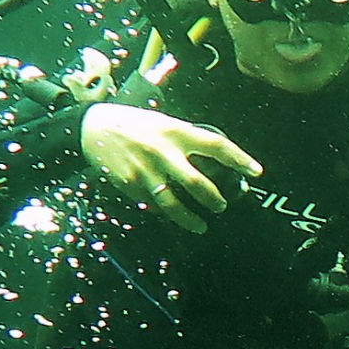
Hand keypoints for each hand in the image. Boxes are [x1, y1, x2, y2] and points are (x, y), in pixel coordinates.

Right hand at [80, 104, 260, 232]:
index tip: (256, 172)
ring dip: (191, 219)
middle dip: (215, 200)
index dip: (239, 159)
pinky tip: (168, 212)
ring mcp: (146, 170)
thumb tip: (211, 161)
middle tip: (222, 206)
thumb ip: (185, 141)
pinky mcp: (130, 184)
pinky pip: (152, 204)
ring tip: (200, 225)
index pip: (216, 146)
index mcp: (177, 132)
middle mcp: (163, 151)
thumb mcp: (164, 124)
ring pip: (174, 204)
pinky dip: (163, 210)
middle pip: (198, 183)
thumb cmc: (134, 124)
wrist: (93, 126)